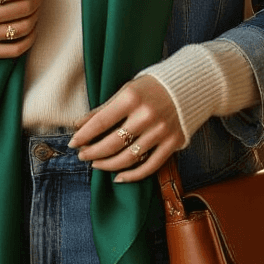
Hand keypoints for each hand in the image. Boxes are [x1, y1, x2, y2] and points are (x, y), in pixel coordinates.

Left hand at [68, 74, 184, 181]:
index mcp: (131, 98)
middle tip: (82, 155)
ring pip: (128, 158)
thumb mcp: (126, 90)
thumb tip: (78, 125)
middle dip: (93, 152)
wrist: (190, 85)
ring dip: (108, 165)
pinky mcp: (173, 143)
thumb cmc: (152, 87)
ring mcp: (161, 131)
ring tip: (96, 164)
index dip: (83, 135)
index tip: (72, 143)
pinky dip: (132, 176)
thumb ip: (104, 109)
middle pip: (112, 143)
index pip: (100, 122)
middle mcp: (146, 115)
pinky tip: (118, 178)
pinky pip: (150, 166)